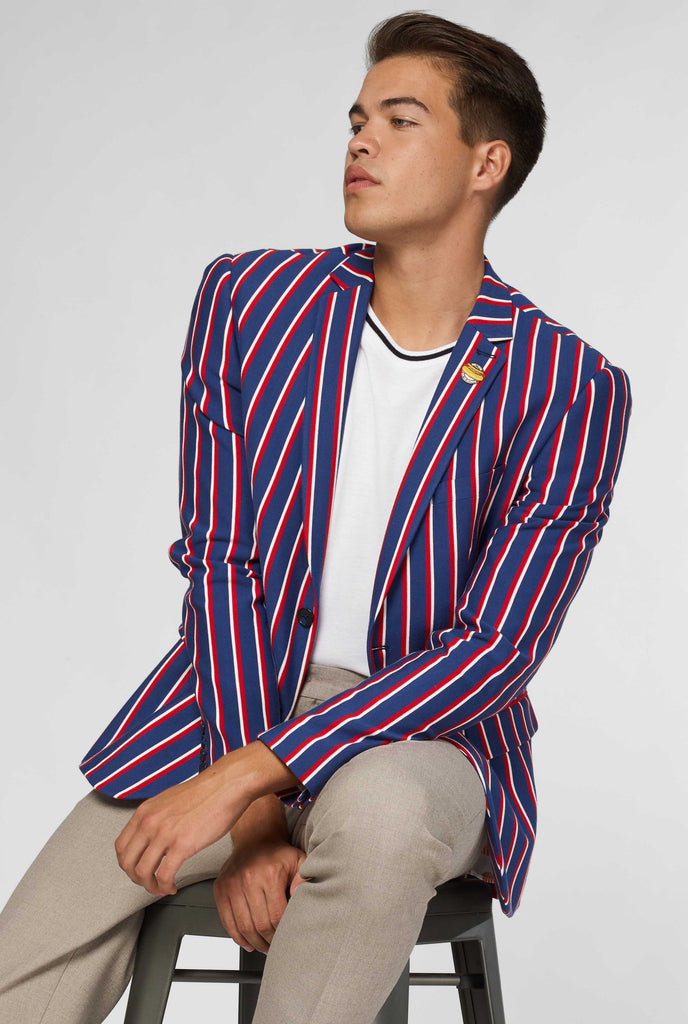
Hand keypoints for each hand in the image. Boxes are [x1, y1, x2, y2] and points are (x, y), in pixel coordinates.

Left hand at [114, 741, 301, 894]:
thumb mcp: (170, 801)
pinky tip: (173, 886)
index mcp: (145, 811)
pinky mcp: (182, 845)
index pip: (121, 846)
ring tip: (162, 887)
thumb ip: (156, 818)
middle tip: (148, 883)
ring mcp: (164, 834)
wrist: (226, 786)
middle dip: (137, 879)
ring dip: (151, 886)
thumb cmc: (206, 793)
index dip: (128, 864)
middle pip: (127, 863)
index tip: (138, 869)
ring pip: (143, 872)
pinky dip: (165, 886)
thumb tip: (153, 837)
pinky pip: (164, 875)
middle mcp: (150, 822)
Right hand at [213, 839, 309, 952]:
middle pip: (259, 924)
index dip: (282, 932)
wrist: (254, 838)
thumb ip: (305, 878)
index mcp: (269, 874)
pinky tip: (246, 941)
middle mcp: (248, 879)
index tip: (287, 937)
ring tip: (262, 946)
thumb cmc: (278, 854)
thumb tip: (299, 895)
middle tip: (275, 947)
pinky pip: (226, 920)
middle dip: (268, 941)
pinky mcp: (220, 888)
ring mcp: (232, 884)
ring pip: (242, 926)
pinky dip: (236, 935)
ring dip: (253, 942)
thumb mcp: (299, 860)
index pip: (276, 915)